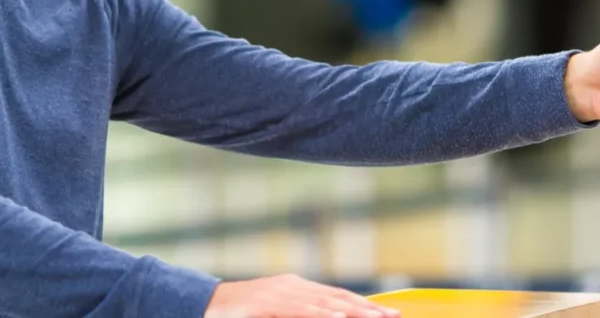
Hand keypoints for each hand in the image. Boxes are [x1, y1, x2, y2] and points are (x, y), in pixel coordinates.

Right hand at [204, 274, 399, 317]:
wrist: (207, 304)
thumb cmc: (242, 313)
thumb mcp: (276, 312)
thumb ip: (301, 314)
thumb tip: (329, 316)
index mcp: (297, 288)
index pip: (338, 296)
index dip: (364, 305)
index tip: (388, 313)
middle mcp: (293, 286)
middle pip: (338, 297)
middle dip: (367, 307)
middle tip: (392, 316)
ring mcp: (281, 293)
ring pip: (324, 302)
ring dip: (351, 310)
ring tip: (374, 317)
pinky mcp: (268, 302)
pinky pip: (298, 309)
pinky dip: (320, 313)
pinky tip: (337, 317)